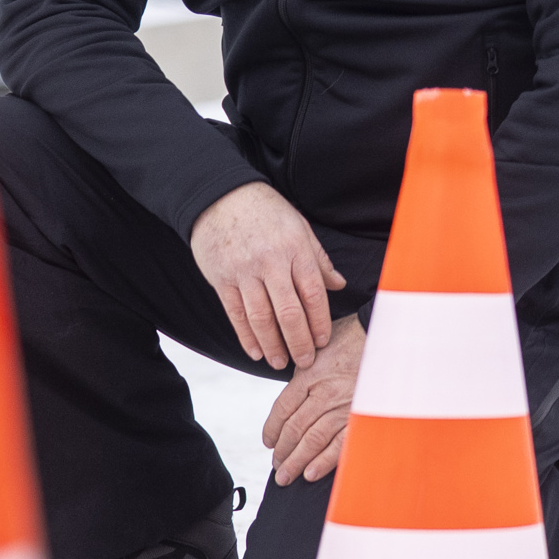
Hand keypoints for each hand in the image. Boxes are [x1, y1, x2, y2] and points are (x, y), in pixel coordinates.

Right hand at [190, 180, 346, 369]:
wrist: (220, 196)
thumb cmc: (265, 211)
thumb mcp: (299, 227)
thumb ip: (318, 259)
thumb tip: (339, 285)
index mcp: (295, 249)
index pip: (313, 294)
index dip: (319, 322)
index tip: (323, 341)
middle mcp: (270, 263)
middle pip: (288, 312)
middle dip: (299, 342)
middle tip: (305, 361)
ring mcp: (244, 272)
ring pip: (261, 318)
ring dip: (272, 345)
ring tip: (280, 362)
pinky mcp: (221, 279)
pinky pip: (236, 314)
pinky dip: (246, 337)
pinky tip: (255, 351)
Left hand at [262, 311, 364, 485]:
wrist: (388, 336)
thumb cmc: (353, 339)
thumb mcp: (319, 347)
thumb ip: (303, 372)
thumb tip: (289, 397)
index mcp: (309, 374)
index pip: (282, 409)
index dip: (272, 429)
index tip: (269, 442)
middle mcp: (324, 392)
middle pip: (294, 429)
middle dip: (282, 451)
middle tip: (276, 466)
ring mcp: (343, 406)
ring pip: (313, 440)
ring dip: (296, 461)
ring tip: (286, 476)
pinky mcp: (362, 415)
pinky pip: (340, 444)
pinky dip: (323, 462)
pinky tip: (311, 474)